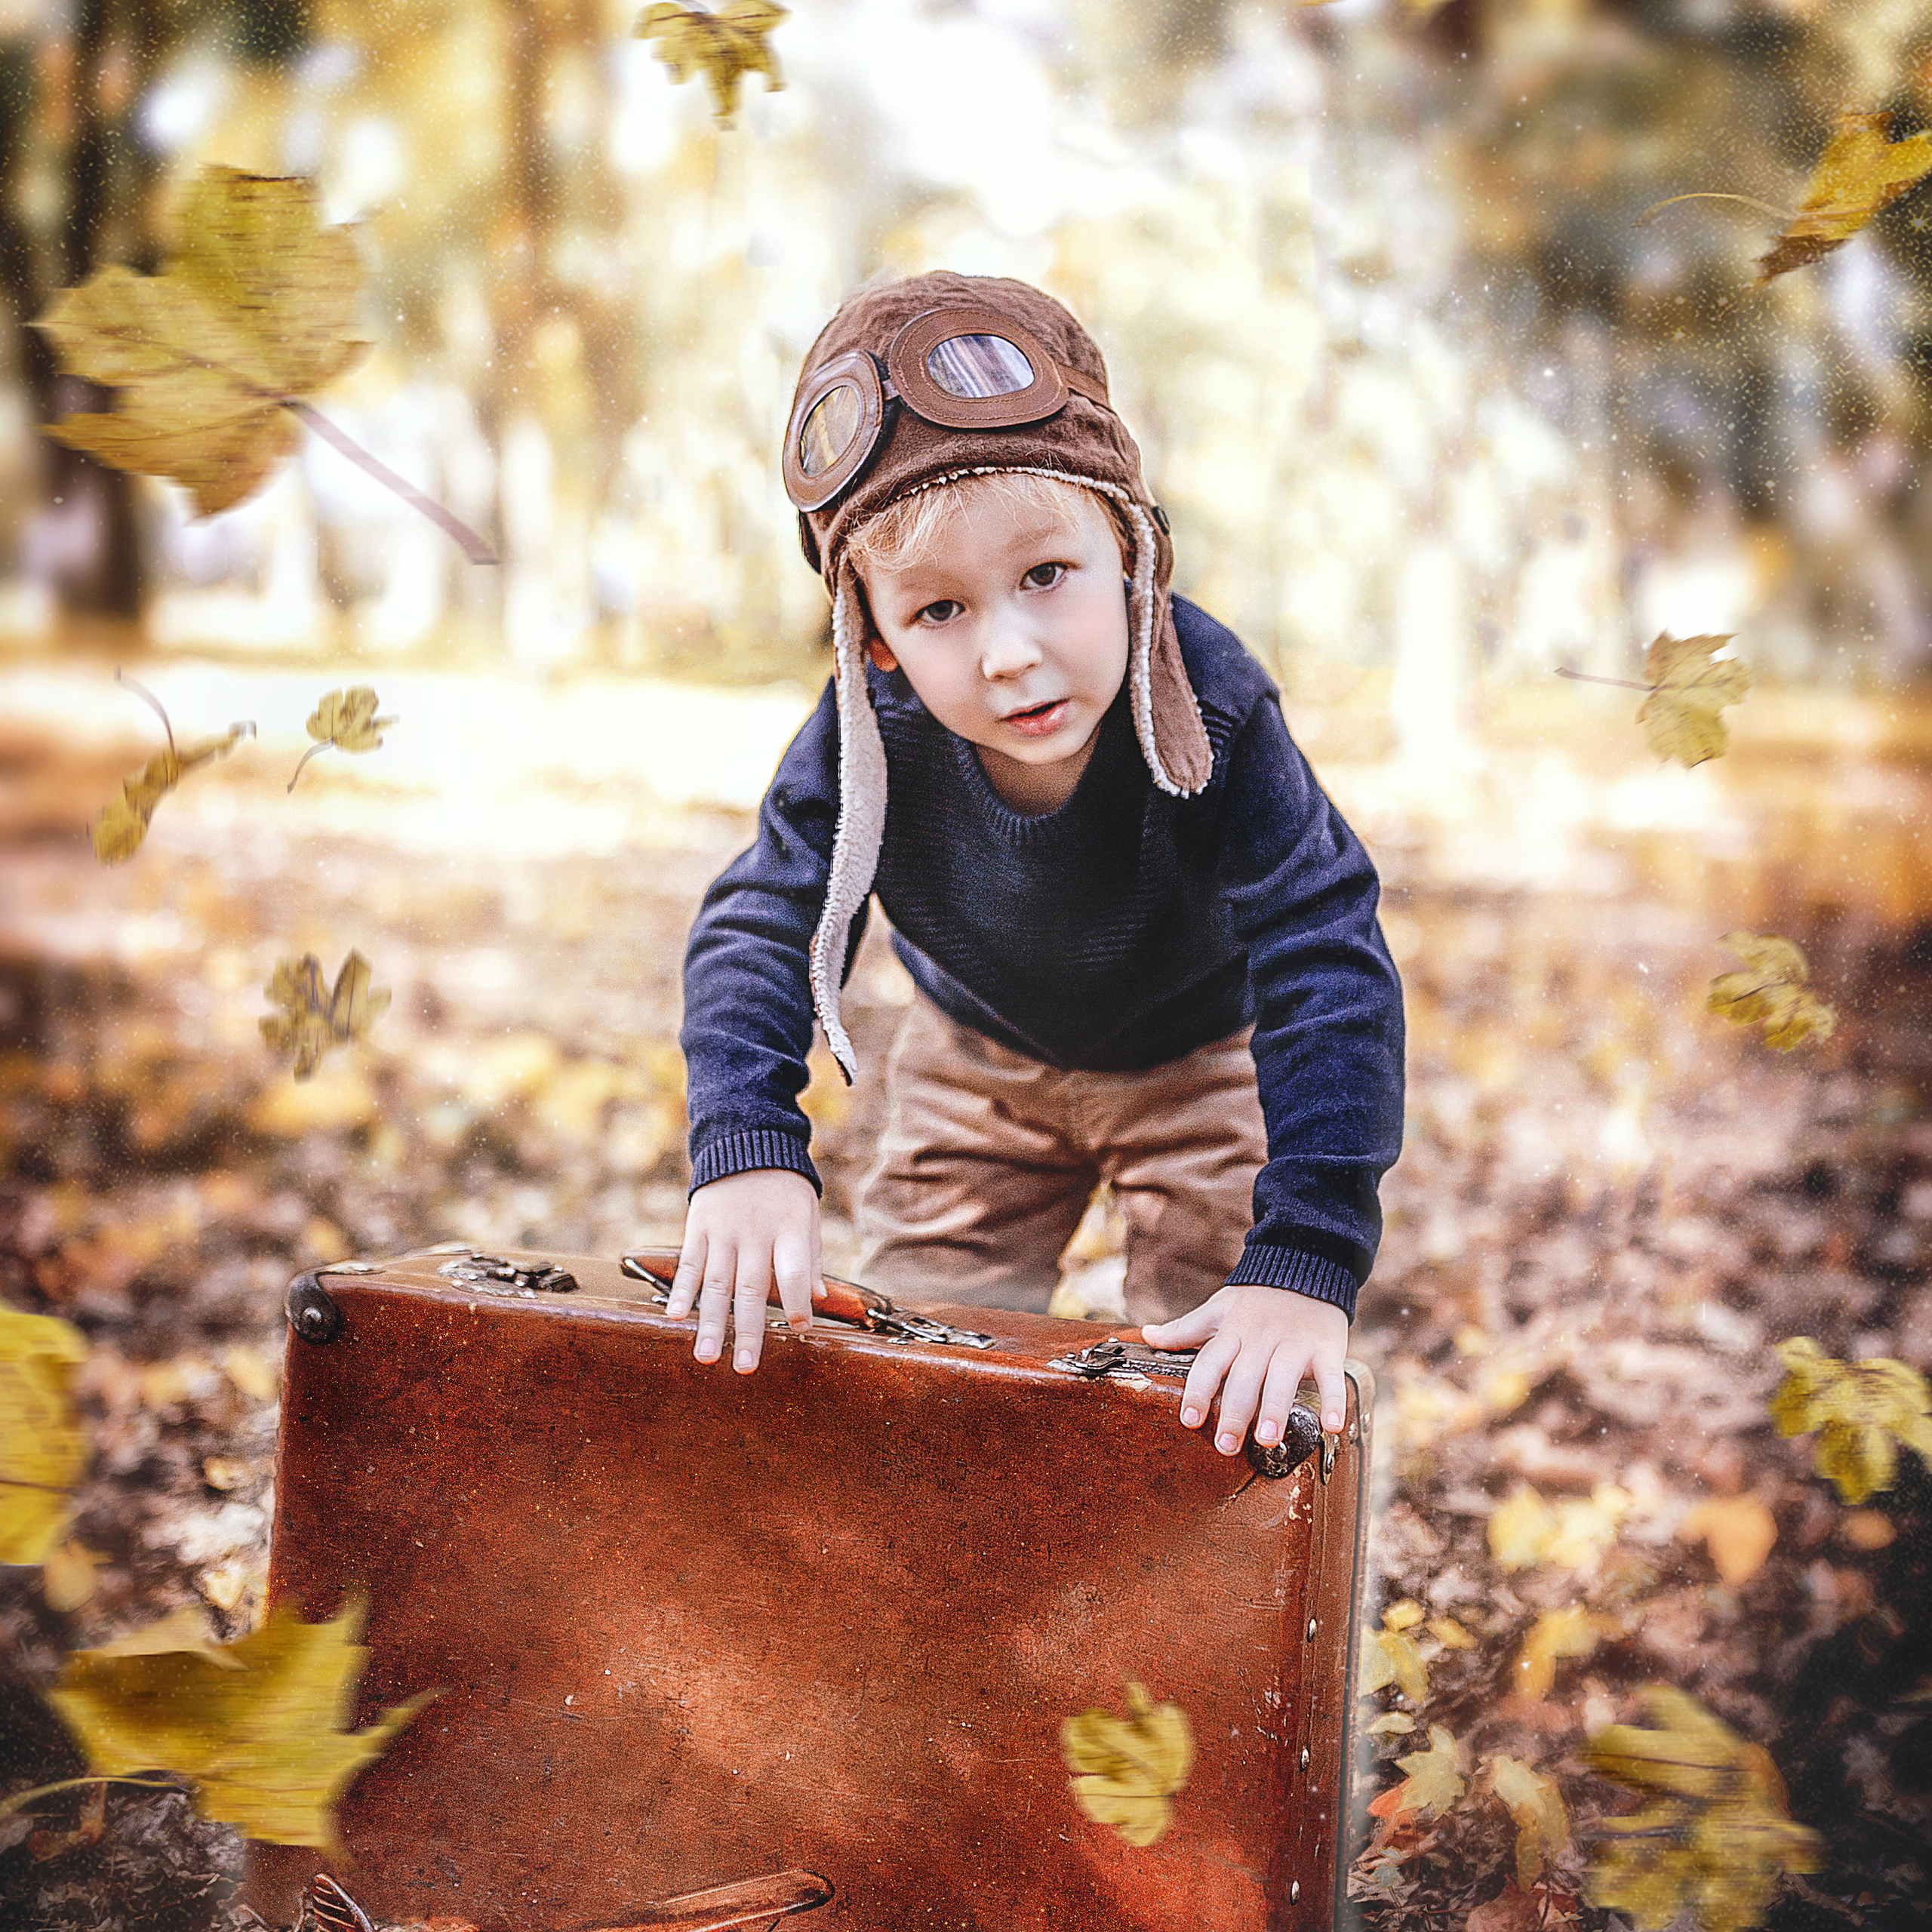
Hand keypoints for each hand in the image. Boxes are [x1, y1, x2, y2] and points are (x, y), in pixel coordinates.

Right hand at [667, 1168, 821, 1372]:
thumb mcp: (809, 1214)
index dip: (798, 1300)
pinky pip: (689, 1263)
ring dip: (711, 1322)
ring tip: (707, 1356)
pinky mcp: (699, 1228)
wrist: (747, 1144)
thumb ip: (812, 1257)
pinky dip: (681, 1290)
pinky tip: (676, 1316)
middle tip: (745, 1367)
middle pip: (752, 1287)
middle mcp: (756, 1232)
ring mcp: (724, 1230)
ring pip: (717, 1283)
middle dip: (749, 1330)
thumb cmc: (785, 1189)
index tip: (801, 1329)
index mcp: (790, 1228)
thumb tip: (818, 1298)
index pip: (795, 1270)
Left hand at [1141, 1285, 1348, 1455]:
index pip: (1210, 1362)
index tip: (1189, 1421)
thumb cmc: (1256, 1298)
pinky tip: (1331, 1427)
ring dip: (1275, 1408)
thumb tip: (1147, 1335)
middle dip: (1234, 1412)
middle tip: (1227, 1446)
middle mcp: (1261, 1339)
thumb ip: (1185, 1328)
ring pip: (1282, 1377)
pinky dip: (1334, 1400)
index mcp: (1232, 1331)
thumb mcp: (1218, 1308)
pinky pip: (1332, 1376)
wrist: (1306, 1264)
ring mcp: (1295, 1343)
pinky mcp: (1326, 1348)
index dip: (1198, 1390)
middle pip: (1245, 1377)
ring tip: (1267, 1439)